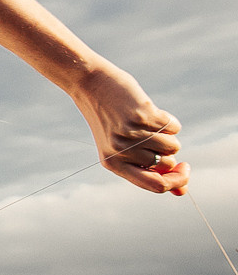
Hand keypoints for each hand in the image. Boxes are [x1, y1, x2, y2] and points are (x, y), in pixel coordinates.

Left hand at [71, 63, 187, 193]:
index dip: (176, 182)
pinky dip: (168, 119)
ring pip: (173, 146)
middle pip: (168, 164)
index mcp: (112, 164)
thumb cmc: (110, 118)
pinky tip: (148, 110)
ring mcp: (131, 134)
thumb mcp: (122, 147)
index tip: (184, 169)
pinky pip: (173, 127)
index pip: (155, 186)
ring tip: (146, 122)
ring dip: (167, 135)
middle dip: (168, 151)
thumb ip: (148, 169)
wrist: (90, 83)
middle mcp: (120, 152)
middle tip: (152, 135)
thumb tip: (182, 191)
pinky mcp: (142, 116)